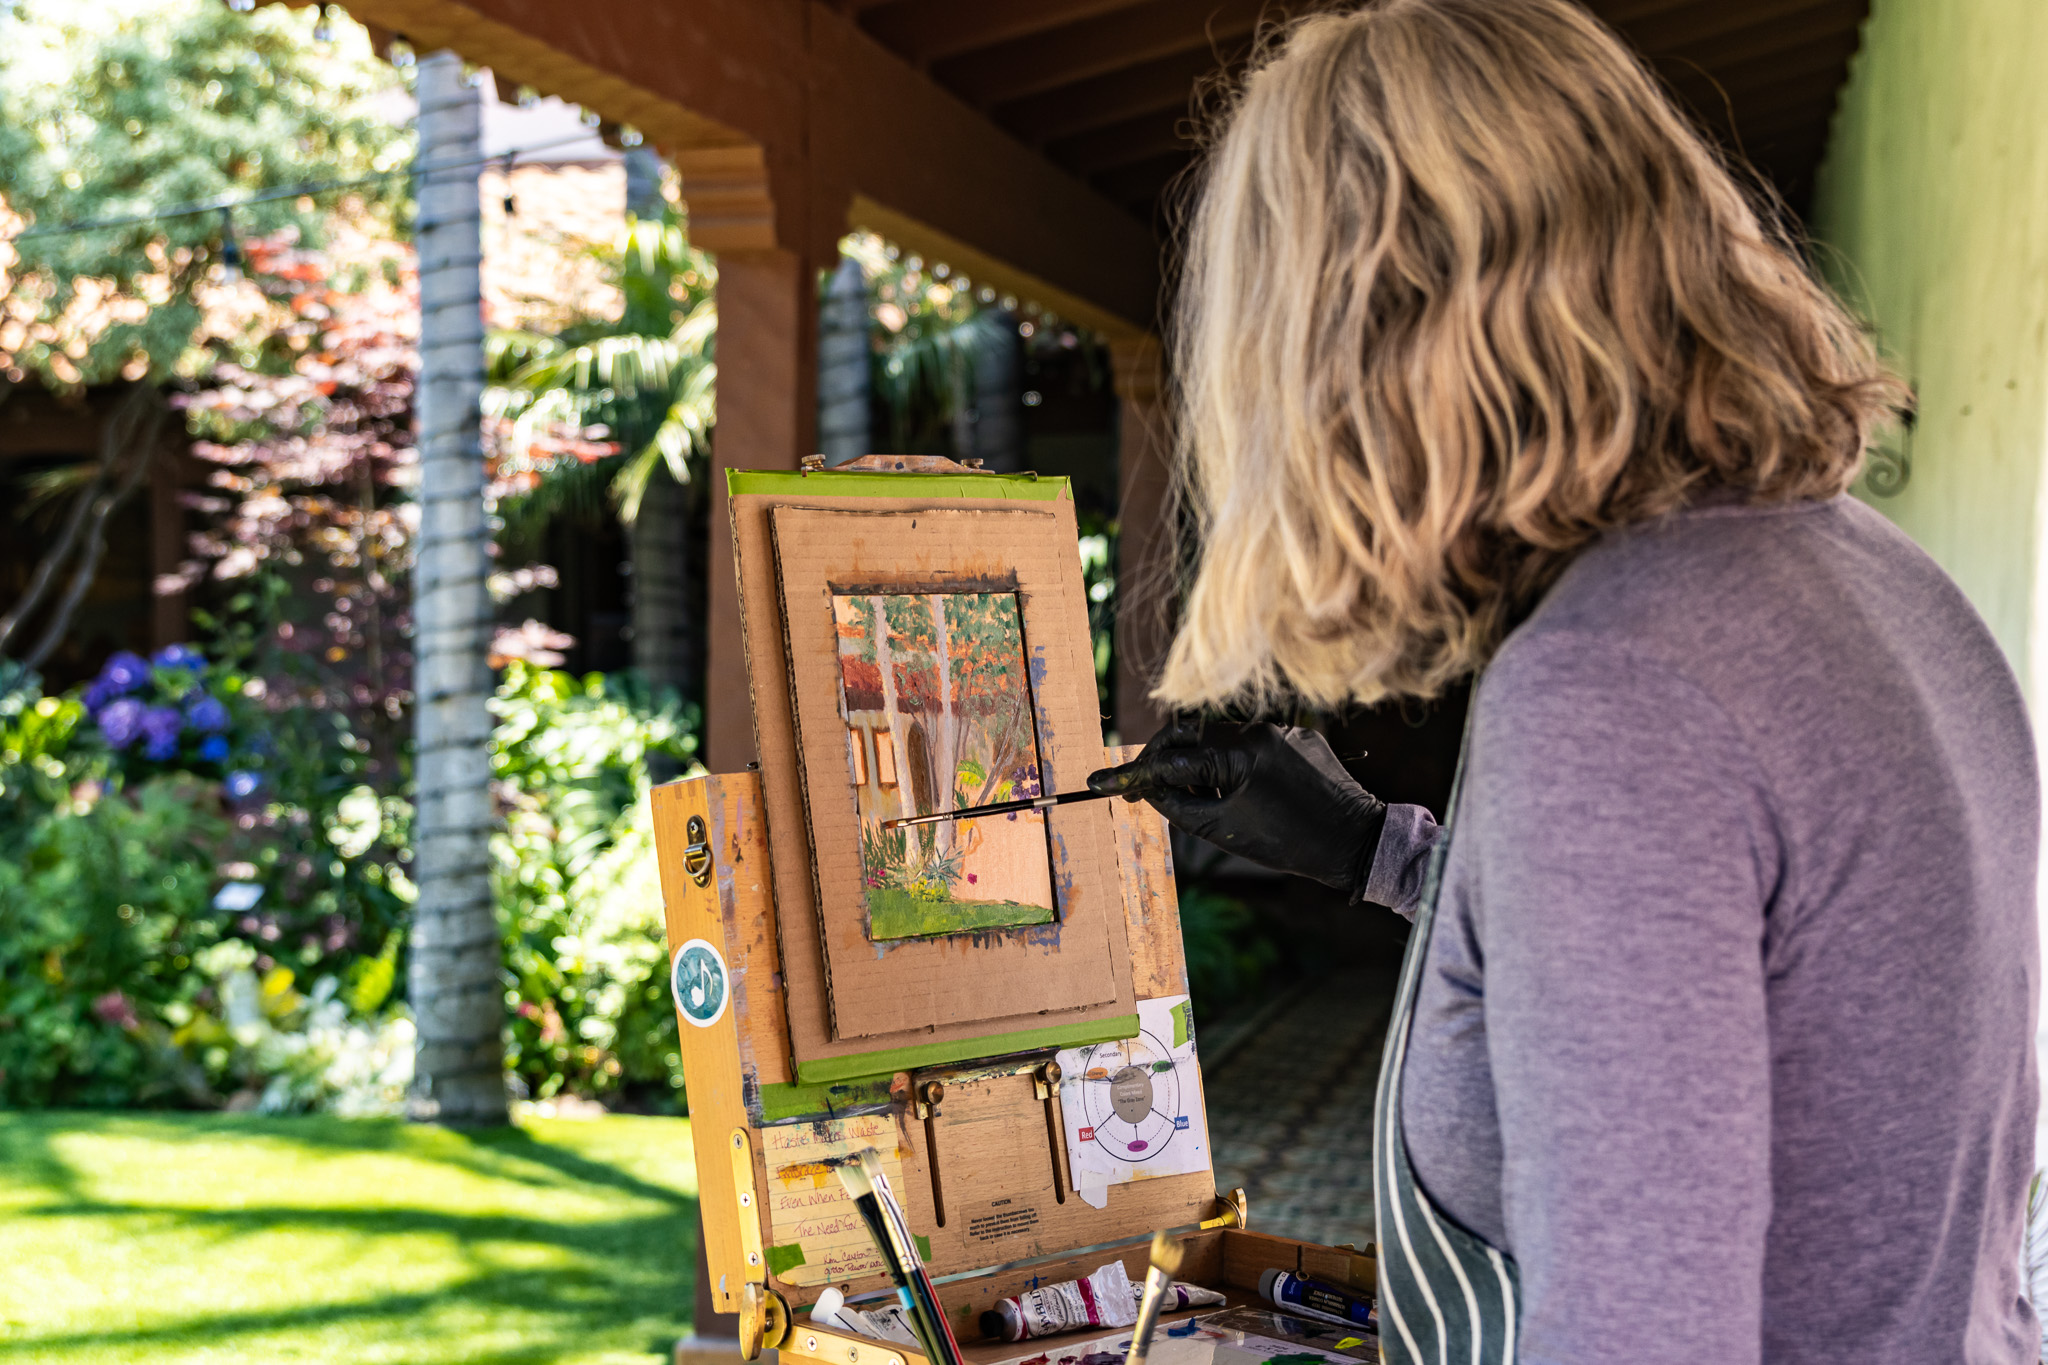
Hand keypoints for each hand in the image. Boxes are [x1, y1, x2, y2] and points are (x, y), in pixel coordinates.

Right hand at [1087, 720, 1386, 896]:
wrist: (1354, 841)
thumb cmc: (1287, 842)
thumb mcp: (1221, 830)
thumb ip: (1177, 804)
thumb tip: (1147, 787)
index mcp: (1237, 754)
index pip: (1170, 759)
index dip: (1132, 774)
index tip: (1099, 784)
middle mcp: (1257, 730)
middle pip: (1189, 734)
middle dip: (1163, 758)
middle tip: (1146, 786)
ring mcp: (1280, 729)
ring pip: (1220, 737)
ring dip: (1201, 762)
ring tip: (1205, 799)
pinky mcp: (1298, 735)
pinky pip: (1252, 742)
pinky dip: (1235, 763)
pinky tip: (1244, 793)